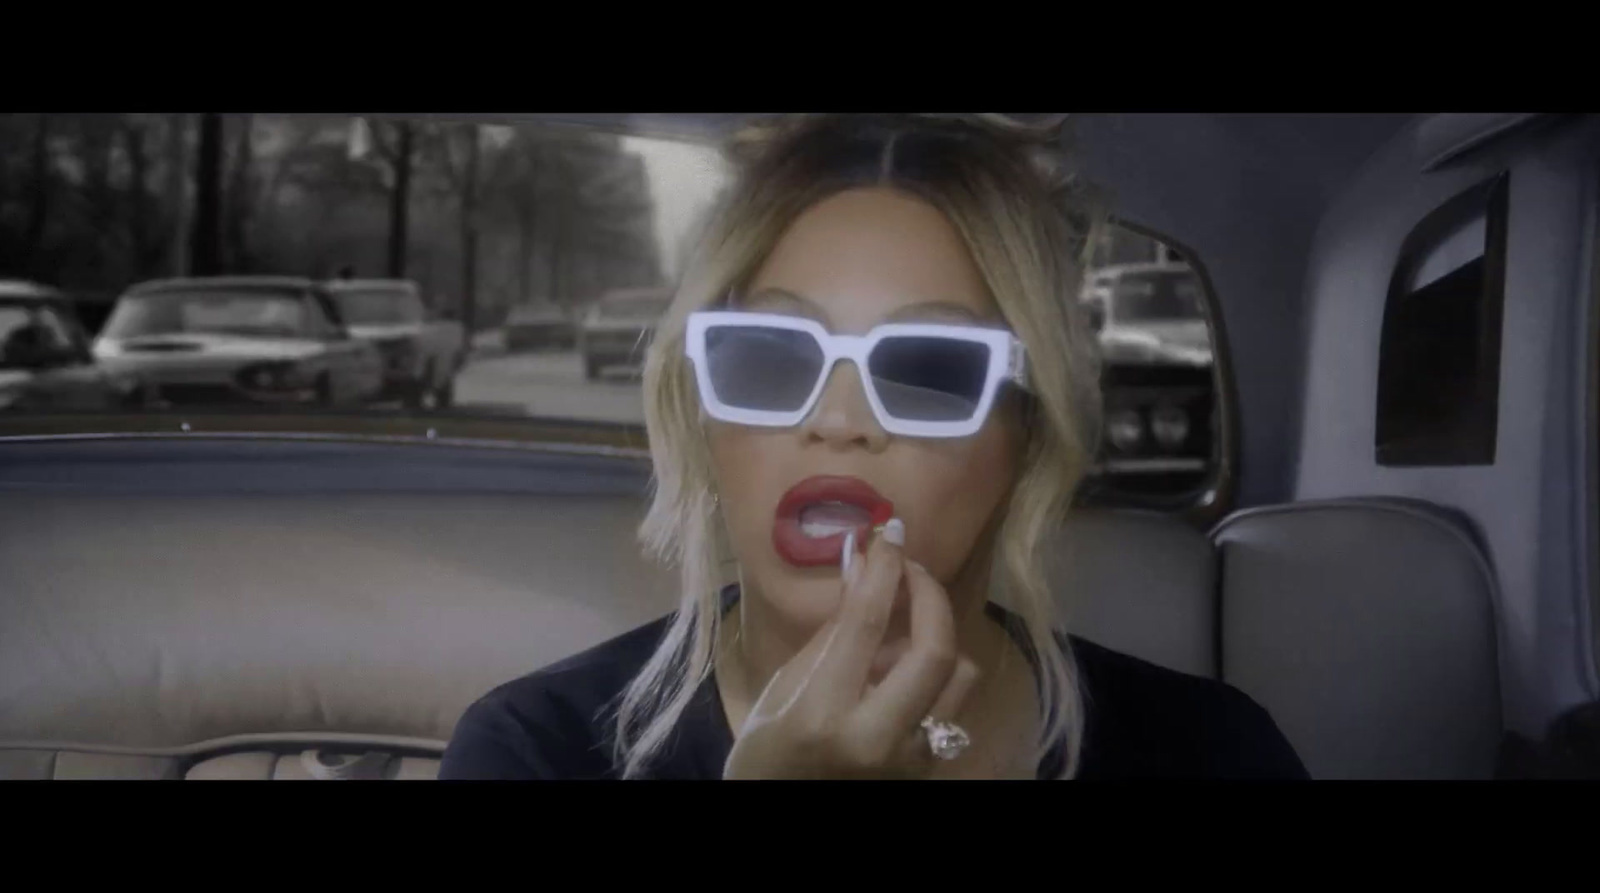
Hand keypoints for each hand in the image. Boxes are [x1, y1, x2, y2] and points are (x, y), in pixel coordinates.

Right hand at [723, 519, 981, 778]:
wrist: (778, 816)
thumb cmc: (766, 754)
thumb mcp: (783, 688)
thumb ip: (832, 631)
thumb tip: (862, 565)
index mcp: (826, 713)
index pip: (868, 622)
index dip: (884, 567)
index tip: (889, 532)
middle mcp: (878, 737)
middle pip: (935, 649)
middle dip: (930, 595)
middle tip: (909, 568)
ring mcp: (911, 759)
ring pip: (959, 676)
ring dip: (936, 636)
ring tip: (899, 629)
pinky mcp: (928, 768)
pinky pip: (951, 704)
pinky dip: (933, 674)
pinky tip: (900, 669)